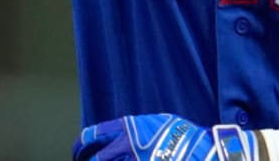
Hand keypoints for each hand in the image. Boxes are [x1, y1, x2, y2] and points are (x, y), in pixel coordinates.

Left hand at [73, 114, 258, 160]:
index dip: (80, 146)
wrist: (200, 150)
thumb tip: (119, 135)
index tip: (78, 153)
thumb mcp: (155, 122)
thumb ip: (135, 129)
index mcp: (127, 126)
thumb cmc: (180, 135)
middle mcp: (127, 144)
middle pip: (95, 159)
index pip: (92, 135)